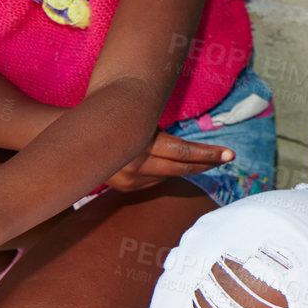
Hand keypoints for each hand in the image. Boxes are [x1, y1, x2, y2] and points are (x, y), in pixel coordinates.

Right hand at [103, 130, 233, 191]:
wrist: (78, 138)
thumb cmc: (118, 120)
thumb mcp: (143, 121)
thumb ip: (164, 136)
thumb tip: (194, 147)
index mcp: (142, 144)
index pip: (184, 152)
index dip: (208, 154)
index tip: (230, 154)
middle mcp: (136, 165)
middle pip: (181, 168)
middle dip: (206, 163)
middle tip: (226, 158)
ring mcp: (129, 179)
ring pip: (169, 176)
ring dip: (186, 168)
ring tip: (204, 160)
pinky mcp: (124, 188)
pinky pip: (154, 181)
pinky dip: (164, 173)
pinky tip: (169, 165)